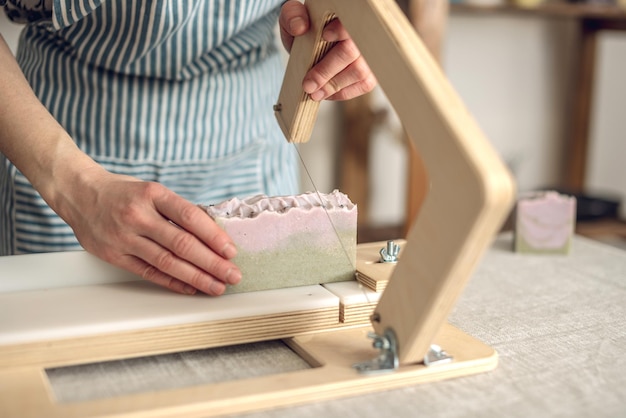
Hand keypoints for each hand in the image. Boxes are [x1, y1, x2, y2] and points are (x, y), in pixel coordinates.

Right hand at [59, 168, 240, 295]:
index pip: (190, 217)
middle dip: (212, 263)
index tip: (231, 251)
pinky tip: (190, 288)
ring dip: (196, 277)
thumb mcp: (152, 191)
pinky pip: (148, 272)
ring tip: (216, 286)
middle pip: (182, 244)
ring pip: (167, 262)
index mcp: (153, 194)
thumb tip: (213, 234)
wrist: (78, 193)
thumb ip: (178, 211)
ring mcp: (124, 237)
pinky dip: (172, 282)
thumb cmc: (123, 192)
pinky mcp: (114, 254)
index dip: (214, 236)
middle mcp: (138, 216)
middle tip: (232, 275)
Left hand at [279, 0, 376, 100]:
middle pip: (351, 52)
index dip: (340, 30)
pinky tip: (328, 92)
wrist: (310, 45)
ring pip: (359, 71)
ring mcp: (368, 54)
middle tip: (308, 85)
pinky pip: (363, 84)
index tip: (324, 36)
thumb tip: (299, 27)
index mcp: (344, 17)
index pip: (349, 22)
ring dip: (333, 85)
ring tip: (314, 93)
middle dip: (326, 71)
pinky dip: (343, 92)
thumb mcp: (293, 19)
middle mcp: (361, 34)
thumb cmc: (306, 30)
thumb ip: (292, 16)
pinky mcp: (370, 72)